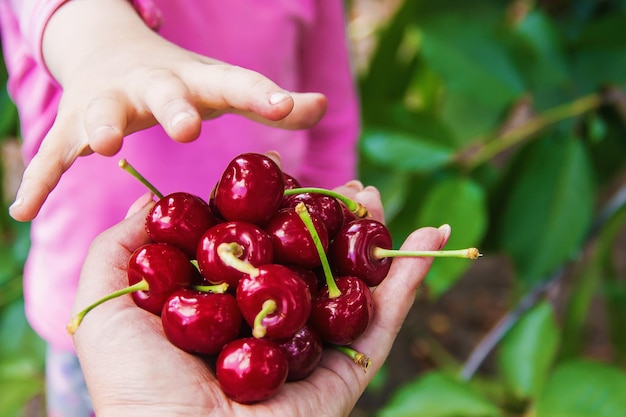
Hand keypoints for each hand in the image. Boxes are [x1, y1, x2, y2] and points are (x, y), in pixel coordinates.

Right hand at [9, 0, 326, 221]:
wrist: (112, 52)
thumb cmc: (183, 83)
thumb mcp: (223, 87)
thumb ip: (269, 101)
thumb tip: (318, 105)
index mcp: (196, 81)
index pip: (235, 83)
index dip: (260, 95)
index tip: (285, 107)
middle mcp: (151, 86)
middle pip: (164, 92)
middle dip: (174, 108)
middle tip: (187, 128)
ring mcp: (107, 103)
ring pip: (100, 113)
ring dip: (100, 127)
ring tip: (103, 147)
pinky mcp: (71, 127)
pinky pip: (52, 155)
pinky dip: (38, 180)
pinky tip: (21, 211)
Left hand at [70, 186, 448, 416]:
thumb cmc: (135, 380)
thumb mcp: (105, 305)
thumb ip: (120, 250)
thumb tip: (148, 204)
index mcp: (227, 309)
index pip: (261, 249)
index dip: (275, 212)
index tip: (286, 177)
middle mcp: (273, 325)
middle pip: (311, 263)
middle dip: (331, 224)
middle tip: (347, 187)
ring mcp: (311, 348)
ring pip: (351, 285)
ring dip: (372, 242)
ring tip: (377, 202)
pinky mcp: (345, 371)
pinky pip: (383, 321)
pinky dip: (410, 280)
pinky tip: (428, 236)